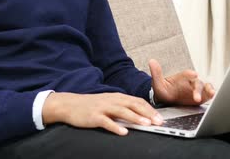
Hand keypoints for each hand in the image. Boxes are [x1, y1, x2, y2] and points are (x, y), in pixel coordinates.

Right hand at [42, 92, 163, 135]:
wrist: (69, 104)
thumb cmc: (91, 105)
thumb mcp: (108, 103)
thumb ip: (122, 108)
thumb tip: (138, 115)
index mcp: (117, 97)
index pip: (137, 101)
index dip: (150, 109)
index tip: (159, 117)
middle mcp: (112, 100)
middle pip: (133, 105)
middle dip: (147, 113)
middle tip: (158, 121)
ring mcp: (103, 108)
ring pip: (122, 111)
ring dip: (135, 118)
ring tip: (146, 124)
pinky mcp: (94, 116)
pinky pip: (106, 122)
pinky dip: (115, 126)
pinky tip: (123, 132)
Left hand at [149, 59, 214, 105]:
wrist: (166, 100)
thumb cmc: (163, 90)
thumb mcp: (158, 83)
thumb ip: (156, 73)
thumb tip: (151, 61)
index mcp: (182, 77)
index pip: (187, 74)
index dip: (190, 74)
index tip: (193, 74)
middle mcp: (190, 82)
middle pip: (197, 83)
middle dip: (198, 89)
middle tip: (196, 97)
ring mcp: (196, 89)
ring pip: (205, 87)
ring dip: (209, 90)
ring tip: (212, 93)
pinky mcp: (201, 97)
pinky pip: (207, 95)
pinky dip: (211, 95)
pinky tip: (213, 96)